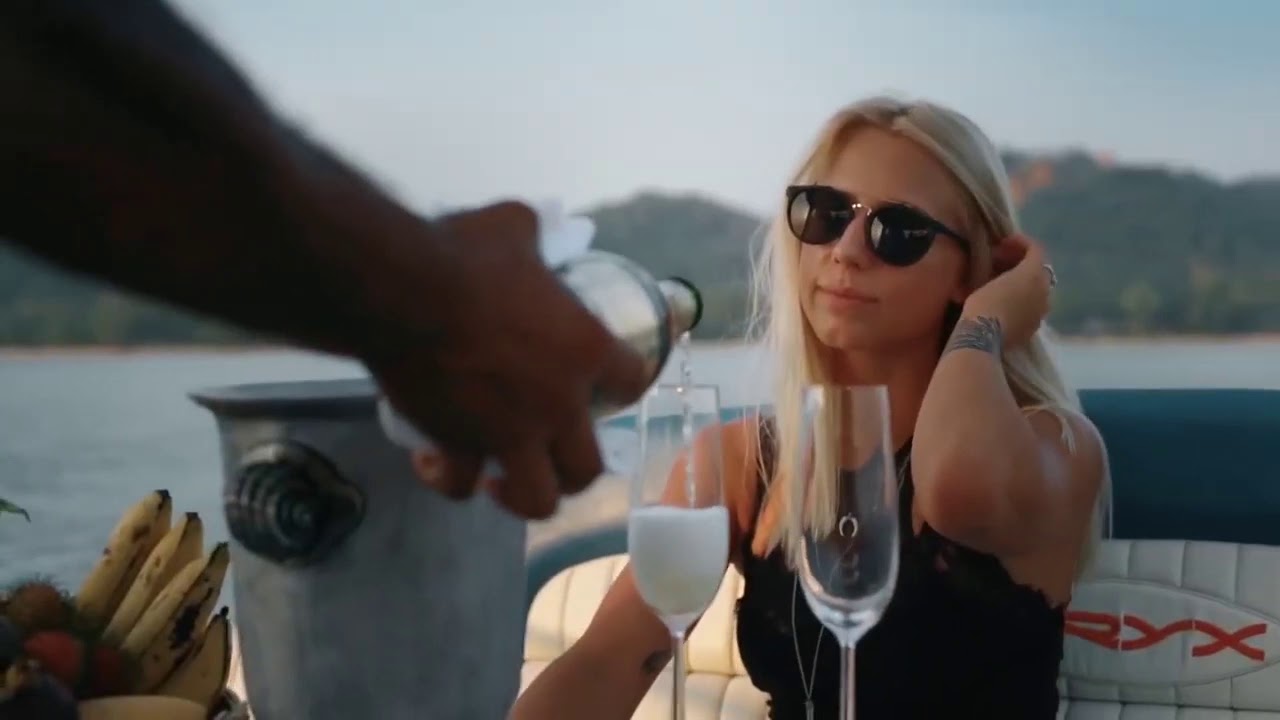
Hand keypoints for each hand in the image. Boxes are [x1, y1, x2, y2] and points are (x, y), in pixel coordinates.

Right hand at [366, 201, 650, 519]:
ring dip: (524, 495)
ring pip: (539, 500)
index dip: (624, 383)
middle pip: (588, 466)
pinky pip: (460, 485)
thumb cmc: (465, 254)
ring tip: (504, 479)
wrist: (403, 290)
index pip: (632, 381)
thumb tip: (526, 228)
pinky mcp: (460, 447)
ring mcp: (510, 433)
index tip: (608, 383)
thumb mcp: (513, 227)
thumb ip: (532, 235)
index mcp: (584, 349)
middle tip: (551, 450)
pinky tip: (437, 462)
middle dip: (573, 467)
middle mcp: (557, 404)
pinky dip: (450, 480)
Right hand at [961, 233, 1054, 349]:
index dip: (1021, 242)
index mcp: (1034, 274)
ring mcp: (1042, 311)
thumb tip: (998, 268)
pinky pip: (1033, 308)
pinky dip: (1024, 302)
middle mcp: (1045, 291)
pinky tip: (1008, 306)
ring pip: (1038, 291)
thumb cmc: (982, 303)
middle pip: (1040, 270)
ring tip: (1006, 286)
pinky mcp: (1036, 327)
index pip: (1035, 249)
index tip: (1004, 242)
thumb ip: (999, 270)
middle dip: (1024, 264)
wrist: (983, 337)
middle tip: (1003, 264)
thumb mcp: (985, 279)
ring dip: (1025, 285)